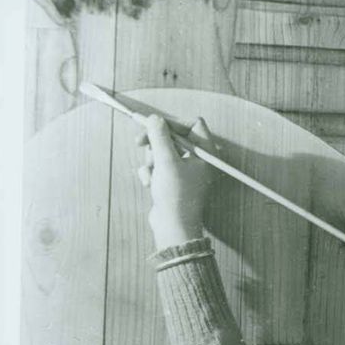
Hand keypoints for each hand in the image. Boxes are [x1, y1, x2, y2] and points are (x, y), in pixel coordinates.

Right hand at [137, 114, 217, 248]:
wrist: (173, 227)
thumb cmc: (176, 196)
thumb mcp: (166, 161)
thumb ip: (159, 136)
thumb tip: (154, 118)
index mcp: (206, 152)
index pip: (192, 124)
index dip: (172, 123)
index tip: (153, 124)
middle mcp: (198, 159)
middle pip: (173, 136)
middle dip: (156, 143)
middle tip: (139, 142)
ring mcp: (185, 170)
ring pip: (162, 151)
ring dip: (152, 161)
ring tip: (153, 175)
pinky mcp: (172, 179)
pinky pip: (157, 166)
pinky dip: (151, 173)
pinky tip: (151, 185)